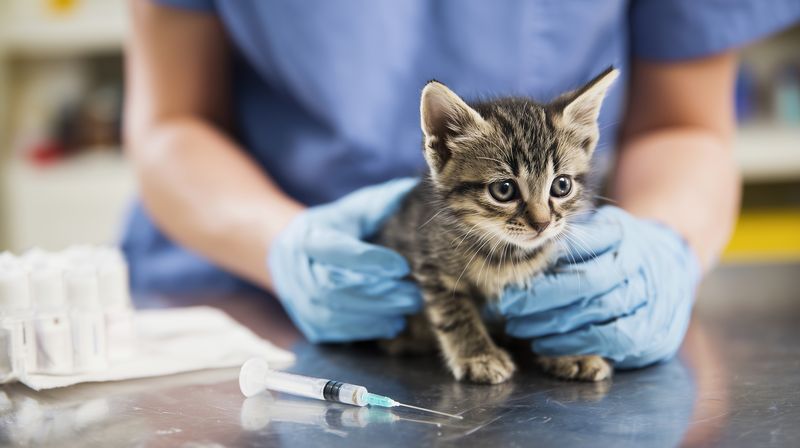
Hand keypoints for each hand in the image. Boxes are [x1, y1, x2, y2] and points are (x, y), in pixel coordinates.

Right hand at [268, 178, 421, 342]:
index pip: (337, 250)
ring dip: (375, 316)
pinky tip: (392, 324)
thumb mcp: (354, 209)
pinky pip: (335, 332)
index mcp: (308, 236)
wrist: (292, 252)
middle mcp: (296, 269)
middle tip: (415, 294)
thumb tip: (414, 192)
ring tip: (407, 309)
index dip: (369, 260)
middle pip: (334, 287)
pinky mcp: (307, 323)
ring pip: (334, 314)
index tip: (403, 266)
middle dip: (377, 294)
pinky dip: (365, 331)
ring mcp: (297, 299)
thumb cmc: (335, 226)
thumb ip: (382, 203)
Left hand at [498, 206, 700, 368]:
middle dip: (541, 297)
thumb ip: (567, 240)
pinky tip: (547, 346)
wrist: (671, 267)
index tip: (511, 277)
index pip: (579, 247)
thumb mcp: (593, 231)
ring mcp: (650, 298)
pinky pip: (613, 340)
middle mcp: (640, 264)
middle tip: (508, 307)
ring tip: (520, 328)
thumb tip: (522, 252)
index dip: (543, 263)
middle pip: (587, 281)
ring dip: (553, 324)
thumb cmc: (615, 249)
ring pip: (598, 312)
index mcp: (621, 234)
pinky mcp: (654, 330)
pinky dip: (576, 345)